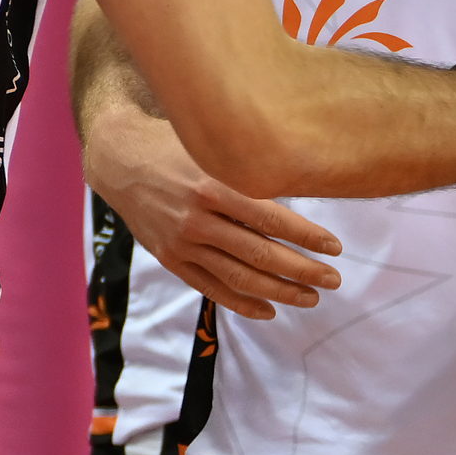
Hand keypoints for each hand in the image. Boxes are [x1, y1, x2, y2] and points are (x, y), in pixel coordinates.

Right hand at [85, 100, 343, 320]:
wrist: (120, 159)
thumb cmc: (175, 145)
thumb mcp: (212, 148)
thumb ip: (248, 172)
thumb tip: (300, 192)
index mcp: (214, 185)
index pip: (271, 218)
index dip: (307, 236)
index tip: (335, 248)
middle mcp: (198, 218)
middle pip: (260, 254)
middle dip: (302, 270)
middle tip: (333, 279)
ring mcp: (183, 243)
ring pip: (239, 276)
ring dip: (280, 291)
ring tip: (311, 297)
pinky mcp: (171, 259)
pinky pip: (211, 288)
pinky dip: (242, 302)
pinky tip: (269, 309)